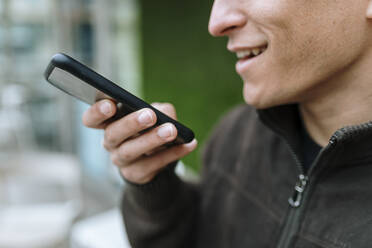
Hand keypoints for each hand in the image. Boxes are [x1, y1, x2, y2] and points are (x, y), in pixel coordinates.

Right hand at [82, 100, 196, 183]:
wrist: (154, 159)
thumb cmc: (150, 130)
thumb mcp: (155, 116)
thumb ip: (160, 110)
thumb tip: (165, 114)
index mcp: (109, 124)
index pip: (92, 119)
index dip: (97, 113)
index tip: (109, 105)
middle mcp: (110, 143)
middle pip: (113, 134)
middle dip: (130, 124)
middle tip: (150, 115)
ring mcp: (121, 161)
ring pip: (131, 151)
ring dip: (152, 140)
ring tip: (171, 130)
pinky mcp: (136, 174)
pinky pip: (153, 164)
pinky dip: (172, 154)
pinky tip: (187, 145)